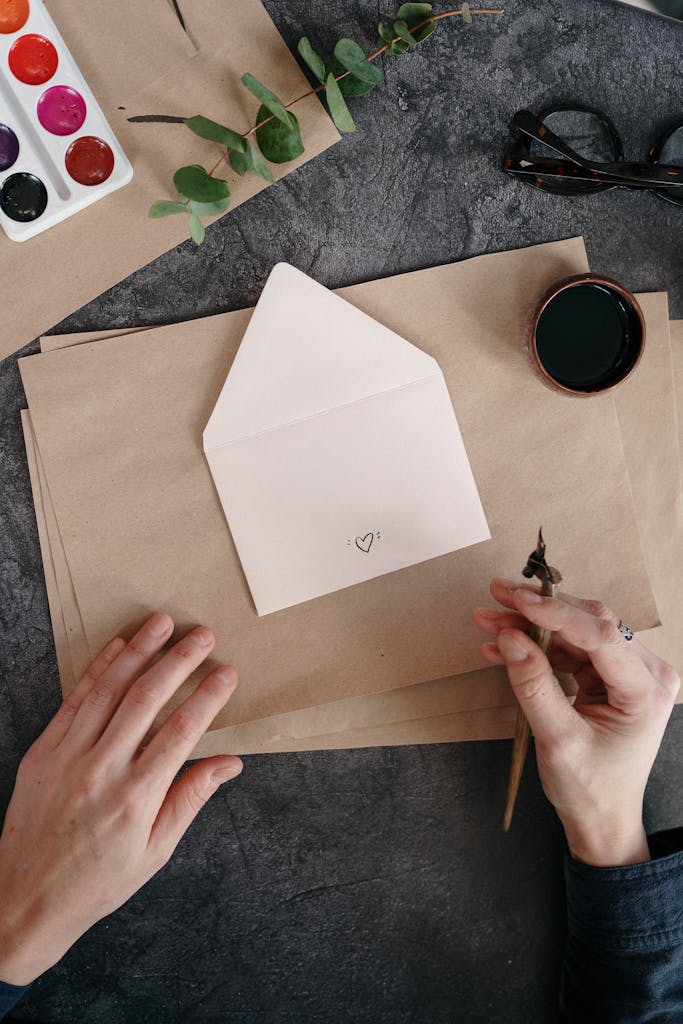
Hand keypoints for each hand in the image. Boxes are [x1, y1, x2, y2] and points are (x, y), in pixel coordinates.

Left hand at [0, 614, 241, 985]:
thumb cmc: (98, 880)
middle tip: (203, 635)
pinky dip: (97, 670)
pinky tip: (118, 647)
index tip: (227, 673)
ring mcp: (68, 757)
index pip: (181, 732)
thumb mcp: (155, 851)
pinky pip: (74, 700)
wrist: (27, 898)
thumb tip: (229, 763)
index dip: (208, 698)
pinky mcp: (43, 752)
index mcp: (136, 798)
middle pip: (147, 700)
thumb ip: (190, 799)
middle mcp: (102, 770)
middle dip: (179, 661)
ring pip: (109, 690)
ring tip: (162, 623)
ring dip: (139, 652)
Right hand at [473, 579, 679, 866]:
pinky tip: (502, 645)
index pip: (601, 635)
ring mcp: (628, 673)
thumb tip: (510, 637)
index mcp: (645, 690)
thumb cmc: (589, 789)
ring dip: (531, 625)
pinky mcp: (610, 676)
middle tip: (495, 597)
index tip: (517, 600)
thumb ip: (533, 685)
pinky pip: (570, 648)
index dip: (556, 612)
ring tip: (488, 620)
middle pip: (589, 624)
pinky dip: (536, 645)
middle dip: (538, 611)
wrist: (602, 819)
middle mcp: (646, 673)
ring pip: (575, 631)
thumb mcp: (557, 740)